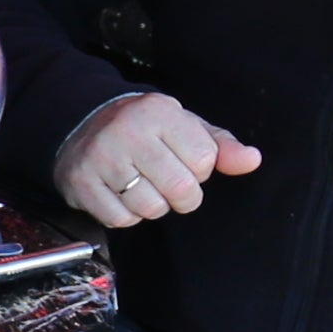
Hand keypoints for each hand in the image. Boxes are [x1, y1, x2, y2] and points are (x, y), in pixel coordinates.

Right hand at [56, 89, 263, 224]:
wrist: (80, 122)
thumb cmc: (144, 129)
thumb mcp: (183, 126)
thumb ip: (220, 144)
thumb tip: (252, 160)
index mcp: (159, 111)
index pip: (205, 161)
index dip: (199, 169)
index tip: (181, 160)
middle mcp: (129, 131)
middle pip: (181, 189)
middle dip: (182, 195)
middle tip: (167, 183)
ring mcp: (102, 158)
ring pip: (151, 208)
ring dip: (152, 205)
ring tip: (141, 185)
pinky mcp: (82, 183)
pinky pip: (121, 219)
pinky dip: (126, 215)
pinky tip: (119, 194)